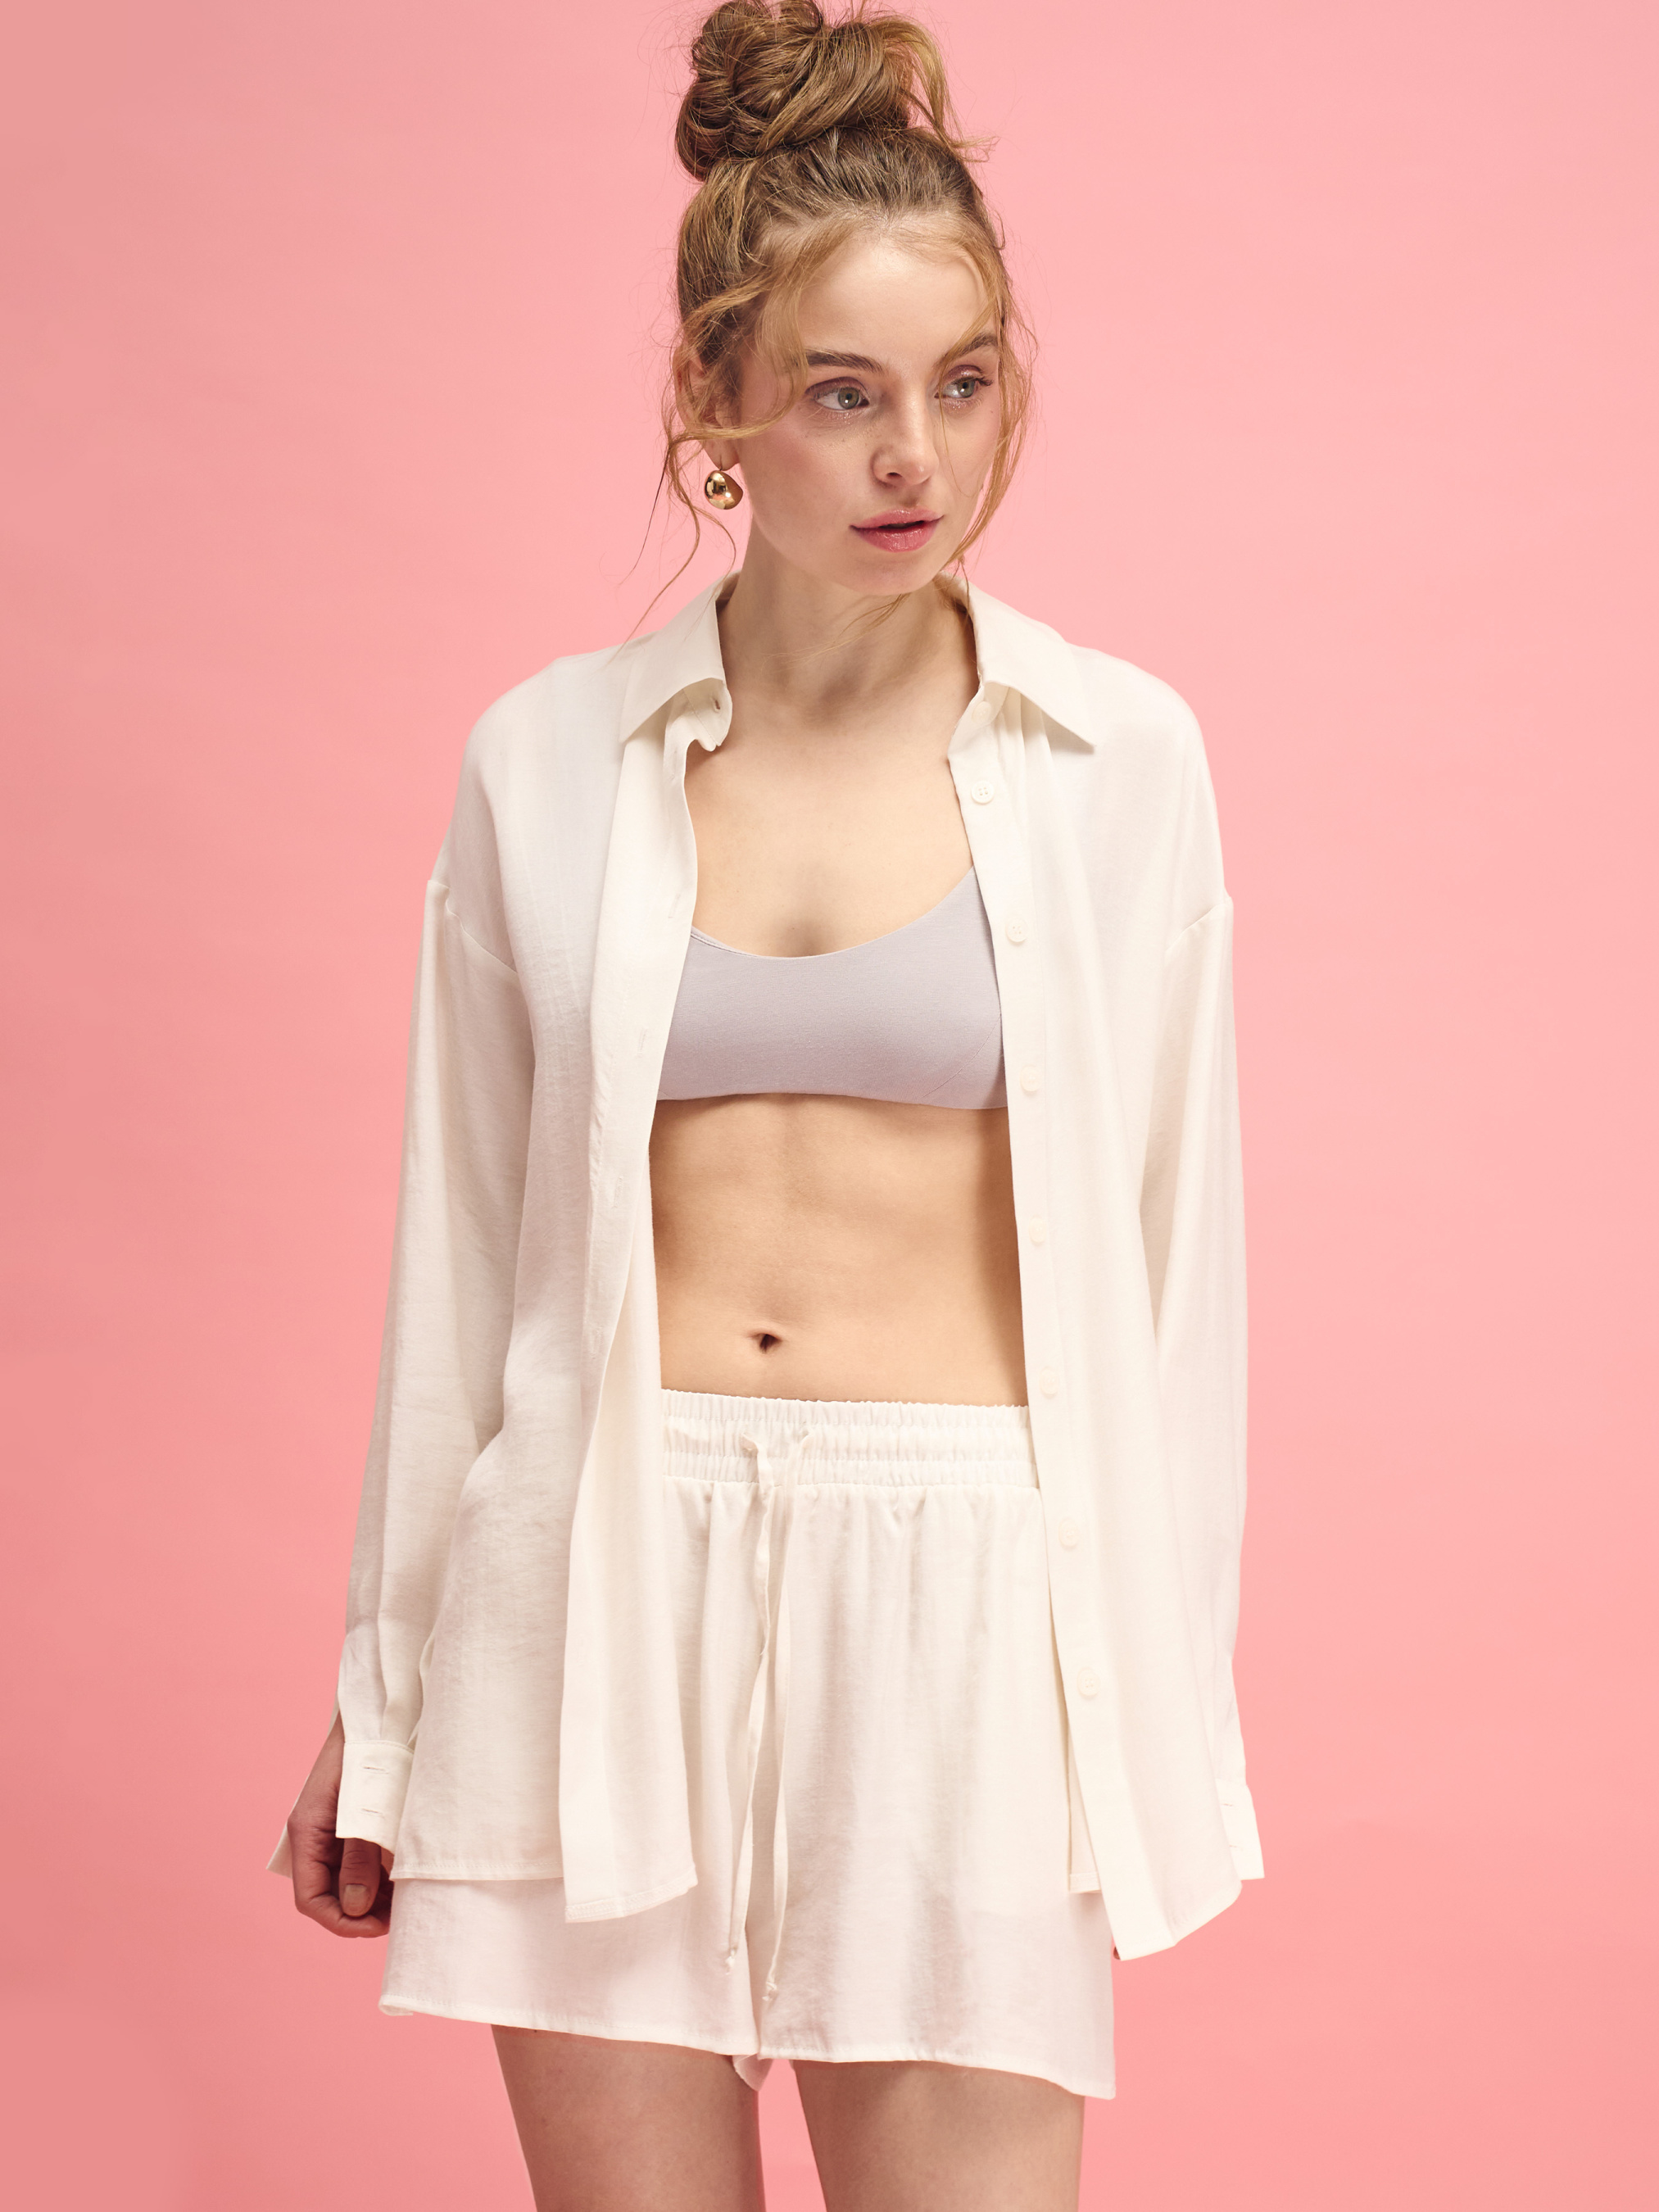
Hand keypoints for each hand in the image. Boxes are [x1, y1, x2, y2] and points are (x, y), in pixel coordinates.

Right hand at [286, 1711, 394, 1937]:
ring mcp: (334, 1832)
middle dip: (362, 1913)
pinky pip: (360, 1864)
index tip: (378, 1928)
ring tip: (407, 1897)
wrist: (382, 1712)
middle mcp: (315, 1837)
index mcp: (307, 1833)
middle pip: (330, 1895)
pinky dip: (381, 1877)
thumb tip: (356, 1907)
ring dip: (374, 1897)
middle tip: (401, 1915)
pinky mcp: (354, 1826)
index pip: (311, 1899)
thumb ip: (359, 1858)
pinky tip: (405, 1878)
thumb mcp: (365, 1810)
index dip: (342, 1922)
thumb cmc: (371, 1755)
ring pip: (347, 1883)